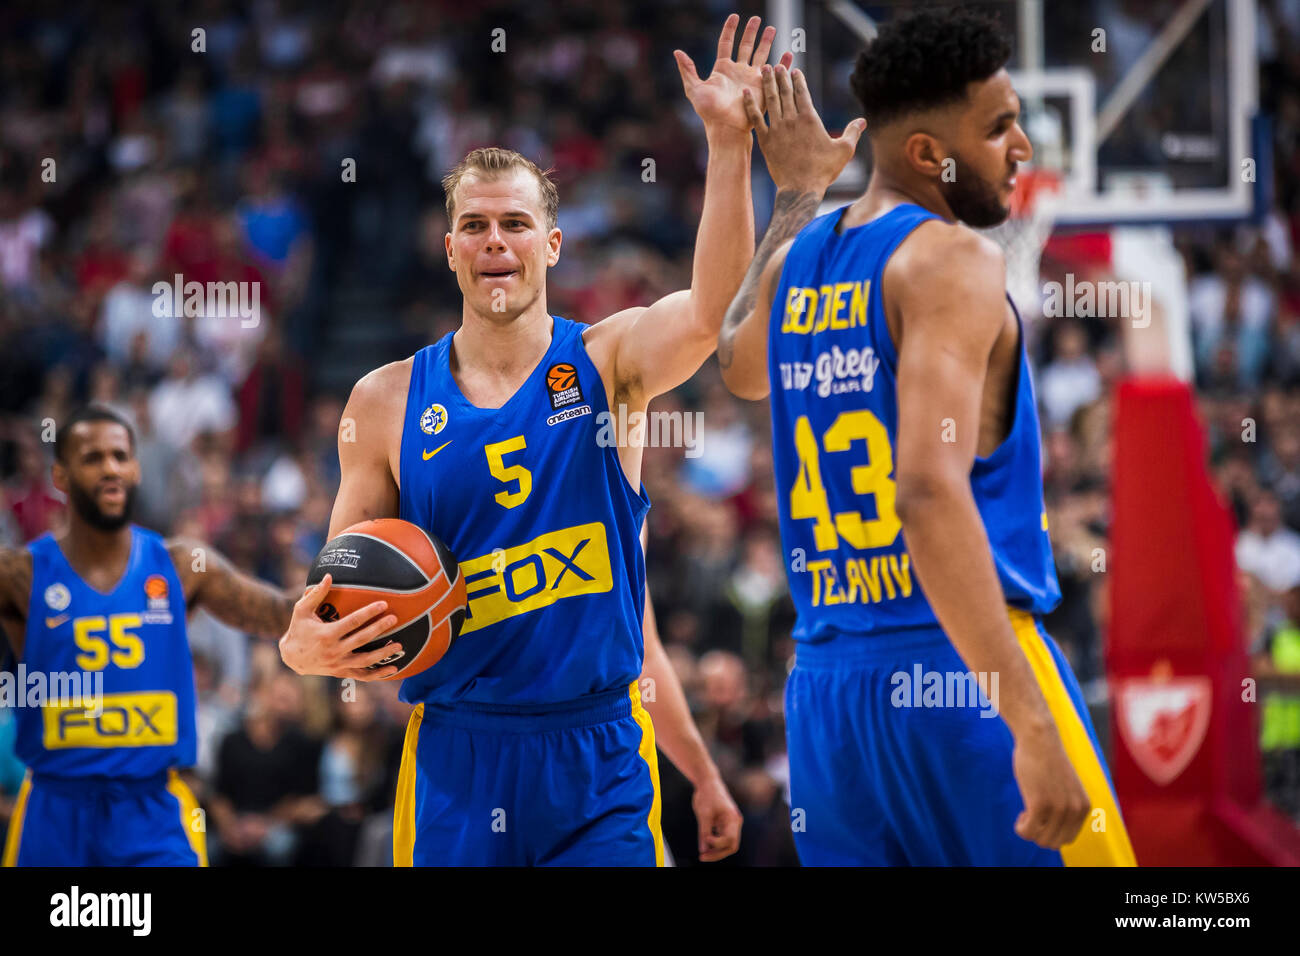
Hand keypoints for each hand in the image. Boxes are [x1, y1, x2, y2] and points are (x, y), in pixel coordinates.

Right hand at [278, 573, 401, 680]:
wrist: (291, 658)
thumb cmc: (298, 629)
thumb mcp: (302, 610)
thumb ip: (316, 594)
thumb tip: (328, 576)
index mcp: (326, 634)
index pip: (352, 622)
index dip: (369, 612)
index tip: (384, 604)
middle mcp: (333, 651)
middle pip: (361, 639)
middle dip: (379, 629)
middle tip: (394, 619)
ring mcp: (338, 664)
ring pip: (365, 661)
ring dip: (383, 654)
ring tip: (400, 646)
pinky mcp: (341, 672)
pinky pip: (362, 675)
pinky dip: (378, 674)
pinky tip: (394, 668)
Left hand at [674, 14, 792, 135]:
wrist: (726, 127)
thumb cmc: (709, 112)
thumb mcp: (694, 89)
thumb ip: (688, 70)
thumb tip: (677, 51)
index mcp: (722, 68)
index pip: (726, 43)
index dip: (730, 29)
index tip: (735, 16)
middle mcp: (738, 71)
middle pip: (746, 45)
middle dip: (751, 32)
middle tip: (757, 19)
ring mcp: (751, 78)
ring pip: (761, 55)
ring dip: (766, 42)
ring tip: (772, 28)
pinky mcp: (763, 87)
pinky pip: (773, 72)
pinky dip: (782, 63)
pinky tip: (788, 53)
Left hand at [692, 775, 742, 861]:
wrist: (707, 782)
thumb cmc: (707, 795)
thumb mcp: (704, 814)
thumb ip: (704, 832)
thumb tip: (703, 850)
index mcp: (733, 819)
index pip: (730, 839)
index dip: (717, 844)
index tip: (705, 839)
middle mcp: (734, 823)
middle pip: (731, 845)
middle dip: (718, 853)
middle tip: (703, 857)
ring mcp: (729, 824)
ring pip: (726, 844)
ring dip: (716, 851)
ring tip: (703, 855)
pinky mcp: (722, 824)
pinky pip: (721, 839)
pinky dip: (713, 844)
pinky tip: (704, 846)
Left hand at [745, 63, 865, 193]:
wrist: (800, 189)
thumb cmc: (823, 171)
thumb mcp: (844, 151)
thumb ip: (853, 132)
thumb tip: (863, 121)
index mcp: (810, 119)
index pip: (802, 93)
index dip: (798, 80)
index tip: (794, 70)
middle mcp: (792, 120)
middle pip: (785, 92)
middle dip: (781, 76)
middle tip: (777, 64)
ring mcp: (777, 129)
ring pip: (771, 100)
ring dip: (767, 83)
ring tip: (764, 69)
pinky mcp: (765, 140)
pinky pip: (756, 118)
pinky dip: (750, 104)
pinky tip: (745, 93)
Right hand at [1011, 724, 1090, 849]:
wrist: (1038, 738)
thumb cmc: (1046, 759)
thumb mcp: (1065, 787)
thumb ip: (1065, 806)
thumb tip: (1053, 833)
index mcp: (1084, 807)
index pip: (1067, 839)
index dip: (1050, 832)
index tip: (1041, 818)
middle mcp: (1075, 810)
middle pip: (1054, 842)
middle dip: (1039, 834)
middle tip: (1029, 815)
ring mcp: (1058, 808)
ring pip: (1041, 840)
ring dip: (1029, 831)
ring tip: (1025, 814)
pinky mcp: (1039, 804)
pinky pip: (1028, 832)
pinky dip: (1021, 829)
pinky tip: (1020, 815)